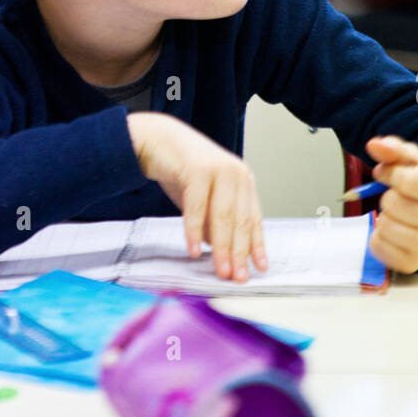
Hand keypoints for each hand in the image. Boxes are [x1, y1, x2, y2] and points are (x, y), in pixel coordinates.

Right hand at [126, 113, 267, 282]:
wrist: (157, 139)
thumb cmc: (182, 170)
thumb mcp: (204, 199)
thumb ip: (214, 221)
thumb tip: (221, 251)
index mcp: (242, 180)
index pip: (253, 218)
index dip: (256, 245)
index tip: (259, 268)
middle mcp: (236, 173)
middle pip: (240, 220)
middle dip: (239, 253)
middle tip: (238, 277)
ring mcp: (218, 169)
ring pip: (223, 216)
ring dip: (221, 247)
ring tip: (221, 270)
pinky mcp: (198, 169)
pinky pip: (197, 207)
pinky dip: (194, 231)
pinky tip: (193, 250)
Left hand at [364, 135, 417, 273]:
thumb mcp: (412, 163)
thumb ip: (393, 150)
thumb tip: (374, 145)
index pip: (409, 180)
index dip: (391, 173)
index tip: (391, 173)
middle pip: (393, 203)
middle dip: (389, 195)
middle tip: (399, 197)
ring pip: (384, 224)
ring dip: (384, 215)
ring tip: (398, 215)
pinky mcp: (411, 263)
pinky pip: (377, 245)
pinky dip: (378, 236)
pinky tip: (394, 231)